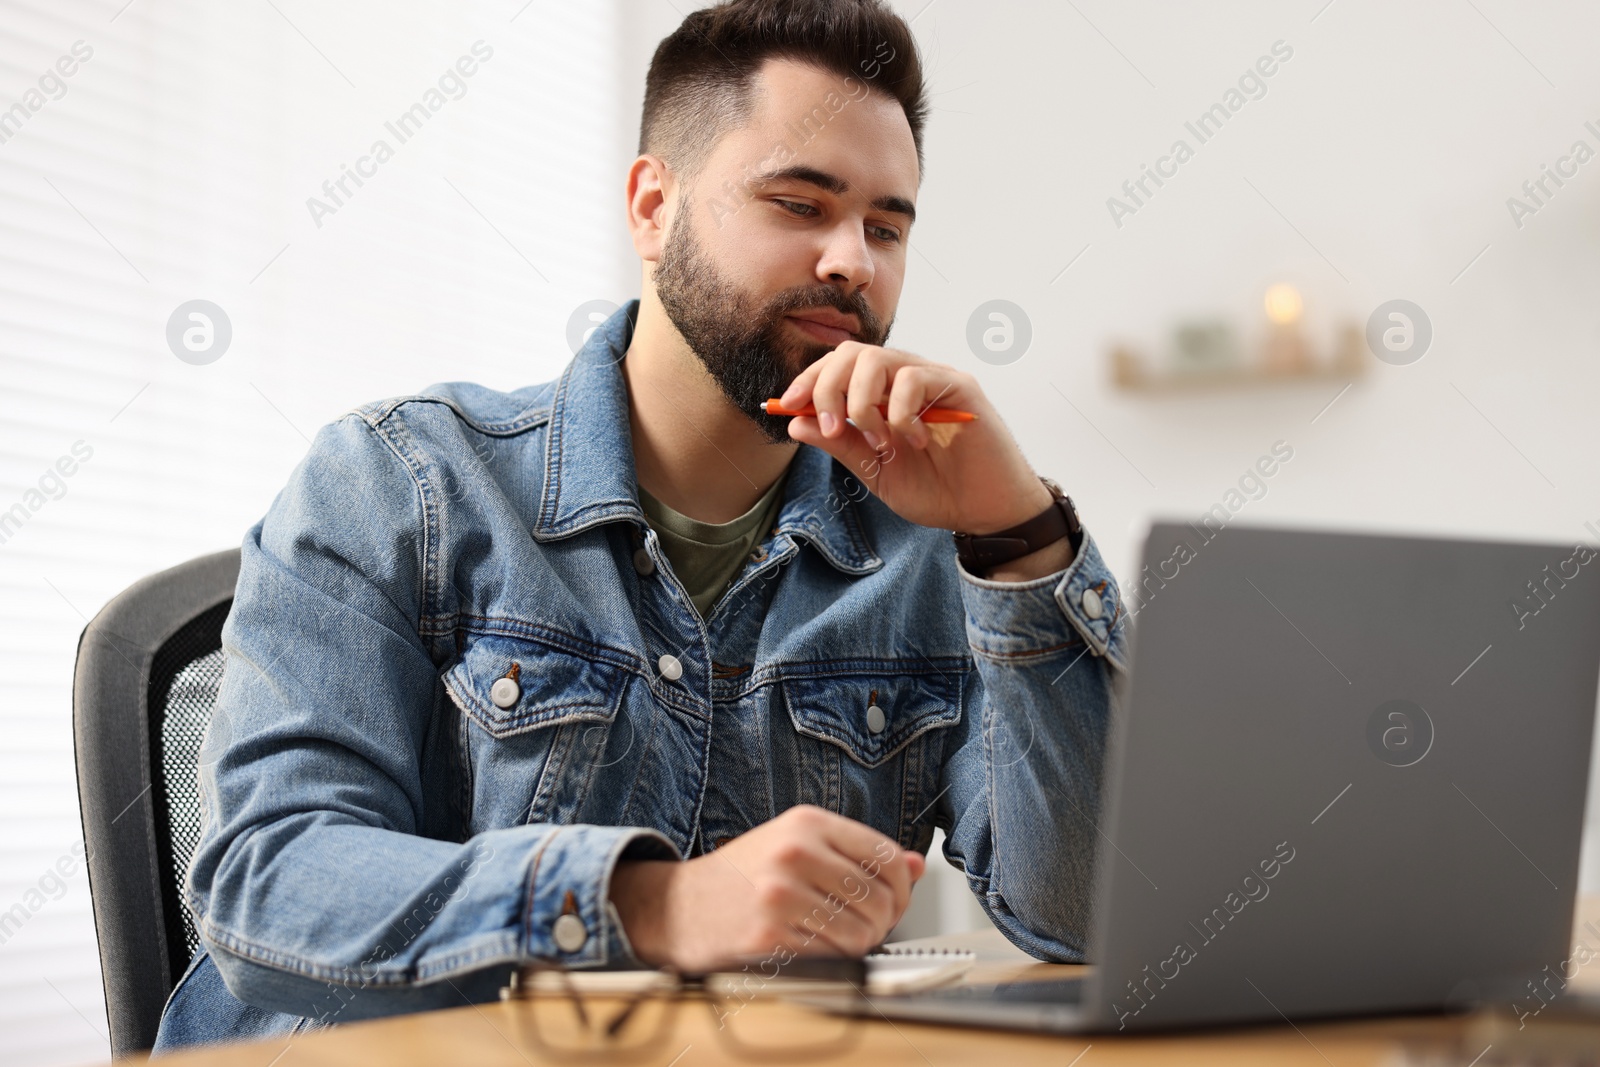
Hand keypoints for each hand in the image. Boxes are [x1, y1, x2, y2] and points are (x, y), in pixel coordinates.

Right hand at [610, 805, 925, 972]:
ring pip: (860, 932)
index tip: (895, 901)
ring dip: (862, 946)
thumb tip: (916, 866)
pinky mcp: (768, 935)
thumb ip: (856, 854)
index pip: (887, 855)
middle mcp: (795, 852)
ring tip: (842, 942)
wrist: (678, 907)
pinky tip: (813, 949)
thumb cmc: (741, 877)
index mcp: (808, 823)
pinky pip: (830, 957)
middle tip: (869, 929)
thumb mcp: (797, 846)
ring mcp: (780, 894)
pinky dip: (833, 961)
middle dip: (884, 922)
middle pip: (880, 897)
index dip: (902, 887)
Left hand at [779, 342, 1054, 533]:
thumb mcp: (877, 471)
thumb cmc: (938, 491)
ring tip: (878, 442)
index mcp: (882, 396)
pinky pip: (914, 378)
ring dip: (862, 403)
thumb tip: (796, 423)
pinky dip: (900, 412)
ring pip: (879, 359)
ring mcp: (932, 379)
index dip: (809, 380)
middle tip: (829, 427)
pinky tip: (913, 440)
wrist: (985, 513)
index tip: (786, 406)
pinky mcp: (959, 386)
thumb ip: (841, 445)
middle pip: (851, 353)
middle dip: (827, 386)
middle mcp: (905, 379)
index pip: (838, 367)